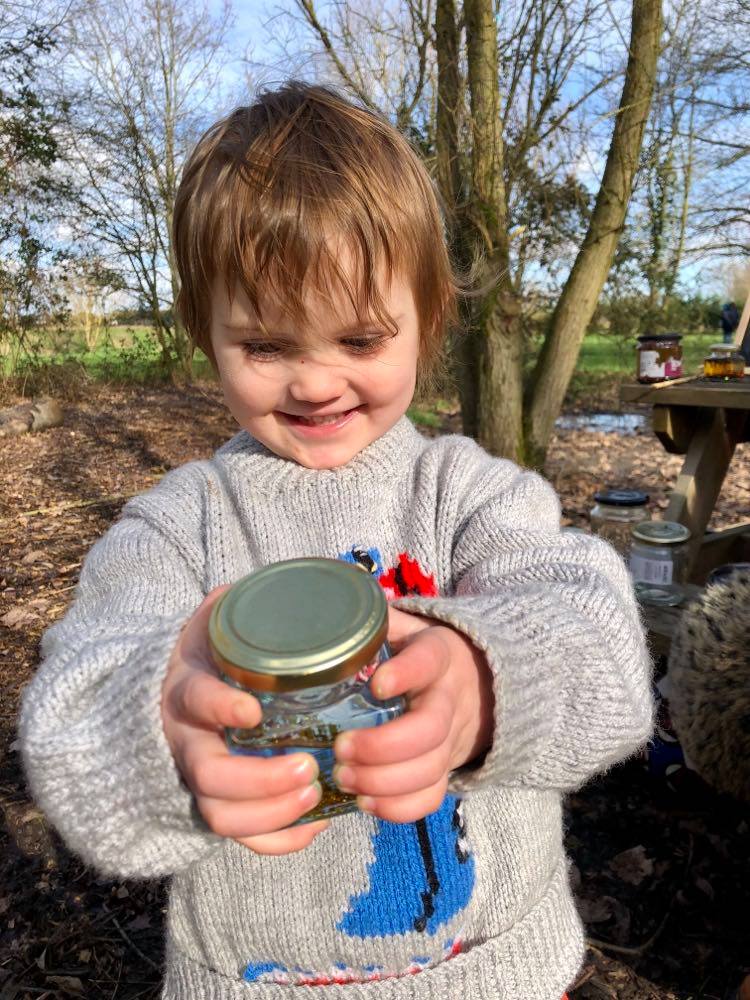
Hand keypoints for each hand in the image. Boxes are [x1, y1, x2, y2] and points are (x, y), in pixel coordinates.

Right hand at [161, 587, 329, 854]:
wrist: (178, 684)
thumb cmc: (215, 649)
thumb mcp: (221, 617)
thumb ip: (248, 601)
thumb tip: (309, 578)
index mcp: (189, 687)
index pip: (196, 701)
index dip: (220, 707)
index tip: (253, 710)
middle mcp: (188, 737)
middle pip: (208, 775)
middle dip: (258, 781)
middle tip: (308, 767)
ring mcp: (200, 772)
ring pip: (219, 813)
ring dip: (270, 814)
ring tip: (315, 794)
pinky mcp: (218, 799)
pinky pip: (238, 837)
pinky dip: (276, 839)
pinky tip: (315, 825)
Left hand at [332, 606, 493, 822]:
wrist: (469, 682)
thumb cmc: (413, 652)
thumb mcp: (400, 626)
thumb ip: (369, 620)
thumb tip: (320, 610)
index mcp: (436, 653)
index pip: (429, 660)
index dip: (406, 674)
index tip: (376, 685)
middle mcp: (449, 697)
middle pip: (430, 729)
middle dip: (383, 746)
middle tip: (341, 748)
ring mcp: (451, 738)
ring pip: (431, 769)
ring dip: (383, 781)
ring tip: (343, 777)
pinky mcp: (445, 770)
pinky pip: (432, 797)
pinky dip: (398, 807)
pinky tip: (364, 802)